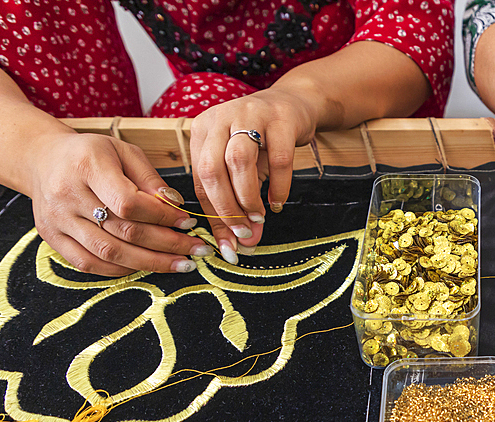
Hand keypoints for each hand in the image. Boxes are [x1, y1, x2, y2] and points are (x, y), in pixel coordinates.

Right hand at [28, 133, 208, 275]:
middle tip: (195, 251)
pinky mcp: (51, 237)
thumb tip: (177, 207)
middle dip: (166, 245)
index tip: (189, 224)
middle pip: (123, 231)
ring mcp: (57, 219)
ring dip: (150, 263)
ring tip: (179, 264)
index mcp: (87, 166)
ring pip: (108, 253)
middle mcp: (67, 194)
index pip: (130, 203)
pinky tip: (145, 267)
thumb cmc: (92, 154)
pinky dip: (120, 270)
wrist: (42, 159)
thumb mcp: (124, 152)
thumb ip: (151, 179)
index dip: (163, 218)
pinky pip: (88, 264)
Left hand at [190, 88, 318, 263]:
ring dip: (247, 197)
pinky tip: (278, 202)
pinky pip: (278, 159)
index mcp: (202, 131)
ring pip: (238, 161)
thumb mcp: (243, 167)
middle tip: (242, 233)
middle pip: (212, 169)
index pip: (200, 179)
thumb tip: (245, 245)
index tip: (228, 243)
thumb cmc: (262, 139)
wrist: (294, 104)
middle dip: (226, 208)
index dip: (212, 215)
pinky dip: (278, 186)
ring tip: (259, 218)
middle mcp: (220, 119)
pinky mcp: (280, 119)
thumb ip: (239, 204)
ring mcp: (250, 115)